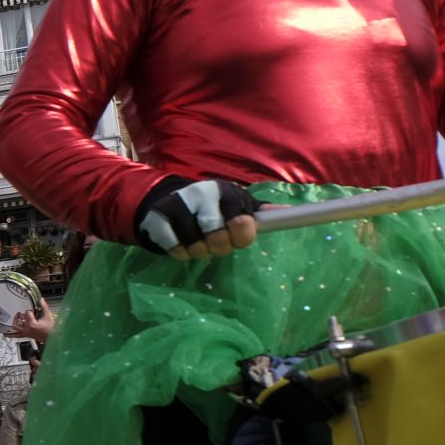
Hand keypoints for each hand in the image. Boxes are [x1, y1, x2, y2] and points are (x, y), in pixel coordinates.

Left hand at [8, 307, 56, 344]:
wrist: (52, 337)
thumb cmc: (51, 328)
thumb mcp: (48, 316)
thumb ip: (44, 307)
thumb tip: (41, 299)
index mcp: (32, 324)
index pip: (27, 314)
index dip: (30, 311)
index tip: (33, 311)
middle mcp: (27, 329)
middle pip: (18, 322)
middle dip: (17, 317)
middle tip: (19, 313)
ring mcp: (26, 333)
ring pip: (16, 329)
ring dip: (14, 323)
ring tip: (13, 319)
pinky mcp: (26, 336)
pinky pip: (17, 336)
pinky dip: (11, 335)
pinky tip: (5, 334)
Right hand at [134, 176, 260, 261]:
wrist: (171, 200)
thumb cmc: (213, 207)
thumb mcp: (238, 205)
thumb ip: (261, 212)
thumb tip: (287, 213)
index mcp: (225, 191)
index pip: (240, 221)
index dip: (242, 237)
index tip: (238, 239)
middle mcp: (201, 193)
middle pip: (217, 238)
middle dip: (219, 247)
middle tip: (216, 242)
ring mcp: (177, 203)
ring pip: (196, 246)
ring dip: (199, 251)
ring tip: (198, 242)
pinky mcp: (156, 217)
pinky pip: (175, 249)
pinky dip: (180, 252)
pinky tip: (180, 243)